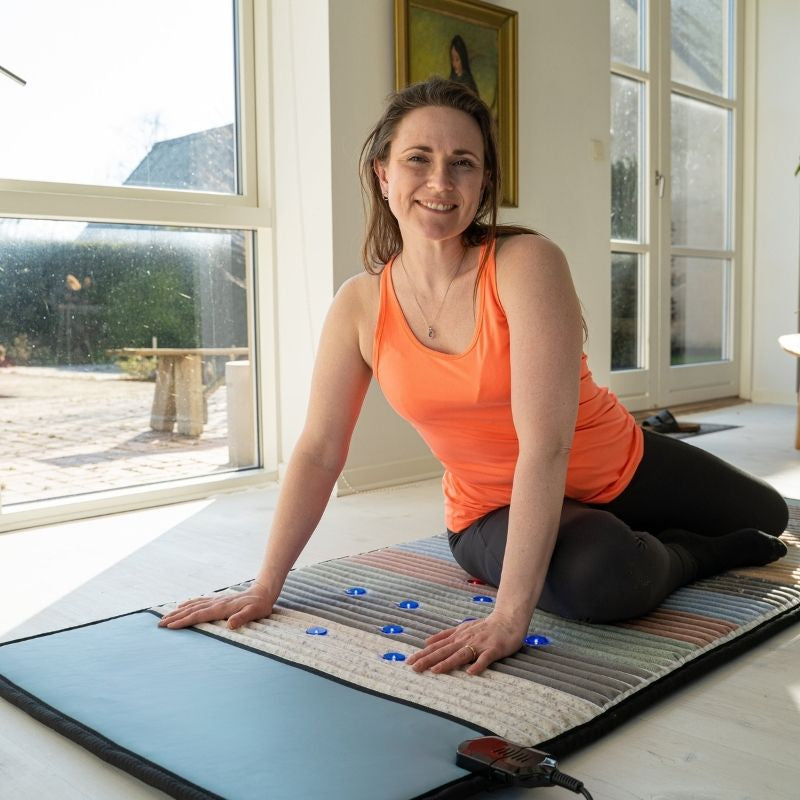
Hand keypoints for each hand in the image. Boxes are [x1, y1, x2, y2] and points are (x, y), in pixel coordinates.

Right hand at [158, 583, 273, 630]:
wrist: (264, 591)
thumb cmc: (260, 605)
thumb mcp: (255, 613)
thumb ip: (242, 618)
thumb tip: (230, 624)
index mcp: (221, 608)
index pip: (198, 615)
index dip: (183, 621)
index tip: (170, 626)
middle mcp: (216, 603)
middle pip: (191, 610)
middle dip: (175, 617)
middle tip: (159, 624)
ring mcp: (216, 601)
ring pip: (193, 605)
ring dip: (179, 611)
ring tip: (165, 616)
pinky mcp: (218, 600)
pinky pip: (200, 601)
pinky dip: (189, 604)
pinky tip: (183, 605)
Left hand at [406, 612, 526, 675]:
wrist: (508, 619)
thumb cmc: (484, 626)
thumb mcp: (462, 628)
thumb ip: (445, 635)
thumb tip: (427, 641)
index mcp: (457, 636)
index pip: (436, 647)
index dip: (423, 654)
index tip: (409, 662)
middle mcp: (465, 640)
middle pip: (444, 651)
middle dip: (428, 659)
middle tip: (414, 668)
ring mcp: (479, 645)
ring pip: (460, 655)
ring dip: (447, 663)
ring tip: (435, 671)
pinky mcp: (493, 649)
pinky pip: (484, 659)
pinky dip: (477, 665)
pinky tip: (470, 673)